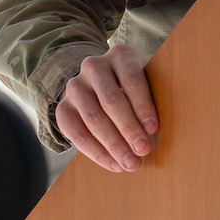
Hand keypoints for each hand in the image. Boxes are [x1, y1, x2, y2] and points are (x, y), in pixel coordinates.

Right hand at [56, 45, 158, 171]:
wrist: (100, 82)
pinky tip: (113, 164)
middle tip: (143, 151)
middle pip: (111, 100)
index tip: (153, 129)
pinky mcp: (63, 107)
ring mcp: (75, 86)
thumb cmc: (134, 86)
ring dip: (113, 145)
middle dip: (128, 129)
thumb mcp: (146, 80)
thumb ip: (151, 97)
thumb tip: (156, 131)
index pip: (131, 79)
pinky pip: (76, 133)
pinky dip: (96, 152)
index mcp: (120, 55)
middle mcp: (93, 66)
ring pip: (93, 118)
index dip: (142, 105)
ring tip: (130, 163)